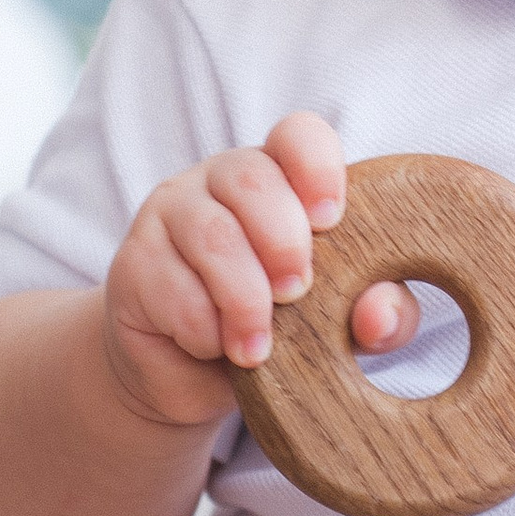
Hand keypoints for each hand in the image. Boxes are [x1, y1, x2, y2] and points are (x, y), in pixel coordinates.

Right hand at [99, 118, 412, 429]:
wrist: (189, 381)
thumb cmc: (276, 336)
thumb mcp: (339, 328)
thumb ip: (376, 316)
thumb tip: (381, 315)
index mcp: (278, 179)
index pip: (297, 134)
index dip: (318, 168)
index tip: (332, 221)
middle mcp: (218, 181)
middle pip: (252, 179)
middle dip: (284, 242)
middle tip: (297, 296)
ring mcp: (169, 214)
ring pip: (211, 233)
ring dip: (245, 297)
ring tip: (258, 347)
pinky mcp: (134, 261)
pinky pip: (172, 285)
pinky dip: (204, 327)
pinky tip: (215, 348)